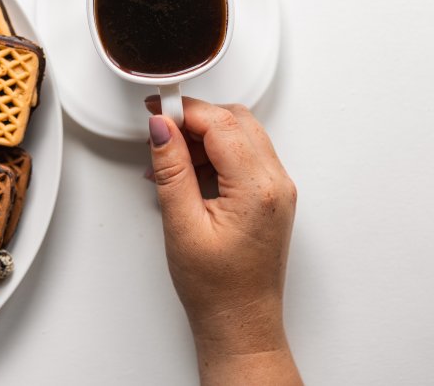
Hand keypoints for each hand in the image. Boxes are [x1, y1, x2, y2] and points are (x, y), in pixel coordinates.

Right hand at [146, 97, 300, 384]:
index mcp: (257, 188)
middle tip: (160, 131)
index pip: (220, 124)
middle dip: (195, 119)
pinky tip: (188, 173)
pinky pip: (245, 156)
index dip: (183, 111)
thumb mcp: (182, 225)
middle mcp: (276, 183)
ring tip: (169, 161)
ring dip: (204, 137)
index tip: (156, 110)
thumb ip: (172, 169)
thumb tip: (162, 129)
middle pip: (236, 121)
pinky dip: (216, 154)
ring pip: (241, 135)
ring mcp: (277, 189)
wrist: (240, 322)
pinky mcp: (271, 197)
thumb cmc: (217, 289)